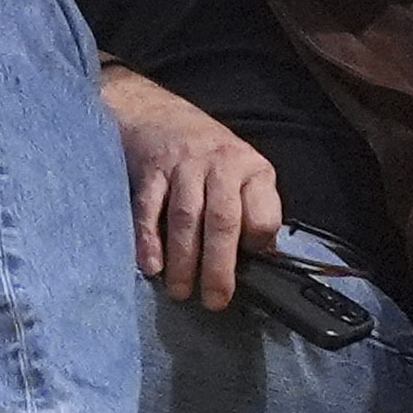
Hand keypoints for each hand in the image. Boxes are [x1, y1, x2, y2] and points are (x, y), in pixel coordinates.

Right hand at [101, 64, 280, 309]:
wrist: (155, 111)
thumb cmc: (206, 156)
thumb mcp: (241, 173)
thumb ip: (251, 210)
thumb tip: (262, 260)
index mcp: (252, 169)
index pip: (263, 213)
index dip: (257, 244)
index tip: (249, 268)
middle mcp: (221, 164)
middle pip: (223, 220)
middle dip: (219, 266)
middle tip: (214, 301)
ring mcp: (183, 165)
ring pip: (186, 217)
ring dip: (184, 260)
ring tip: (180, 292)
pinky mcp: (151, 169)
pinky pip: (149, 208)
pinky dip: (148, 239)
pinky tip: (151, 266)